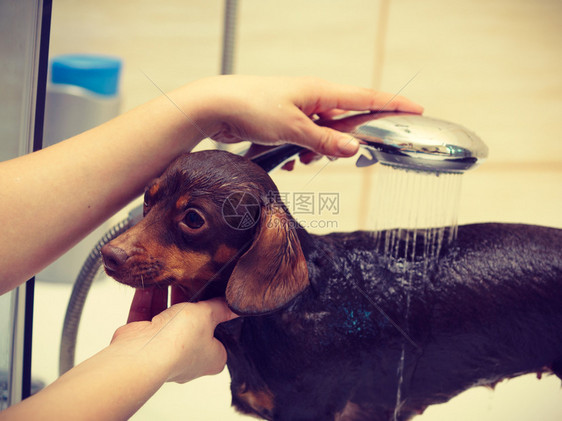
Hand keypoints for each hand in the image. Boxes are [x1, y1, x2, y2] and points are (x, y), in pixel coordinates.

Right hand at [113, 287, 237, 382]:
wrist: (140, 354)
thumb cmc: (180, 342)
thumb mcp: (207, 316)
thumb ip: (220, 308)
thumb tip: (236, 307)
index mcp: (210, 358)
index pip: (219, 337)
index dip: (217, 319)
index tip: (215, 299)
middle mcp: (187, 358)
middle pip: (190, 325)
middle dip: (187, 303)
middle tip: (189, 281)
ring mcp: (162, 350)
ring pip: (165, 318)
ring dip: (165, 297)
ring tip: (170, 277)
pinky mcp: (141, 341)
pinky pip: (145, 316)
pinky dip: (146, 299)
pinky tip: (149, 282)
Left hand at [179, 75, 423, 157]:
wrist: (215, 107)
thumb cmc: (252, 107)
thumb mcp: (293, 127)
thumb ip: (324, 141)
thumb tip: (354, 148)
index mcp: (320, 92)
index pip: (366, 98)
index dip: (393, 105)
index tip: (416, 110)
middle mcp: (312, 99)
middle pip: (343, 122)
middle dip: (340, 142)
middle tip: (329, 154)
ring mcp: (297, 110)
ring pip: (321, 136)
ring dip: (314, 152)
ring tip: (298, 157)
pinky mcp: (283, 122)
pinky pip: (301, 141)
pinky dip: (296, 153)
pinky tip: (283, 160)